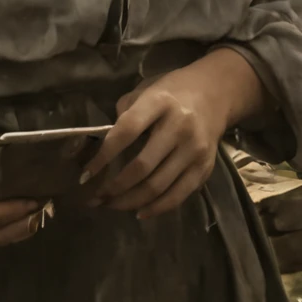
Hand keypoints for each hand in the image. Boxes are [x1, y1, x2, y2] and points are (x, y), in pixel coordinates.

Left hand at [81, 48, 269, 219]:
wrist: (216, 93)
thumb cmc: (172, 91)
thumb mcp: (146, 90)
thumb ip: (125, 114)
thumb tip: (104, 147)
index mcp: (159, 103)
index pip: (126, 132)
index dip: (104, 156)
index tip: (86, 175)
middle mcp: (179, 127)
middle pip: (142, 166)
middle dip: (114, 187)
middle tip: (96, 197)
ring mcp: (195, 149)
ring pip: (158, 186)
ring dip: (130, 201)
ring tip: (112, 205)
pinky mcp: (205, 167)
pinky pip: (178, 195)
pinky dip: (156, 208)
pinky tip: (139, 211)